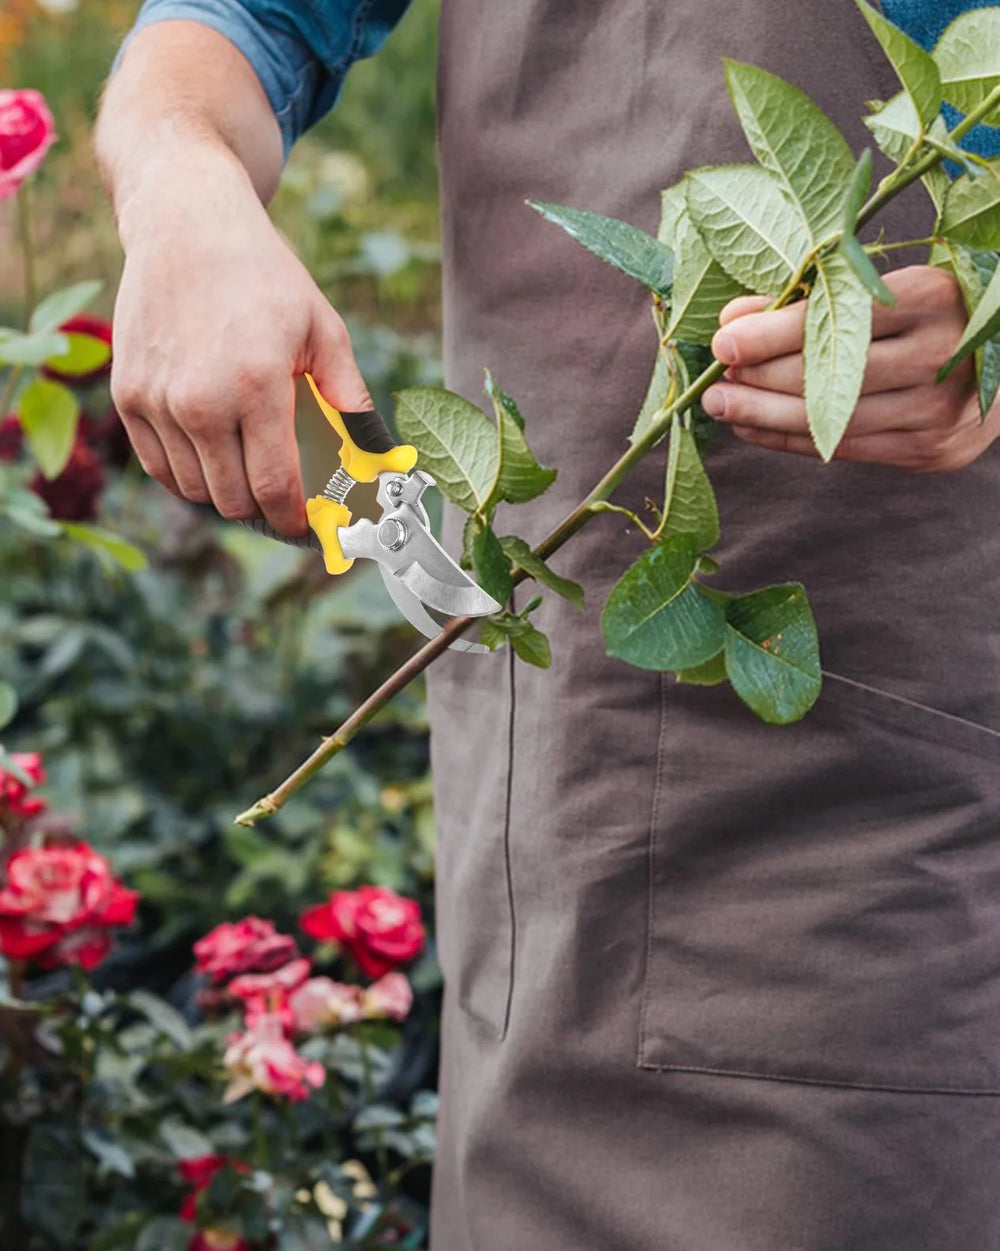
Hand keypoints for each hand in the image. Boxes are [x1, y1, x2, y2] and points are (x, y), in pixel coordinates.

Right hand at [110, 150, 370, 535]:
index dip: (293, 520)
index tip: (305, 527)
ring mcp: (157, 401)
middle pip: (233, 500)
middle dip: (263, 510)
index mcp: (256, 388)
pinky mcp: (128, 396)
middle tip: (280, 499)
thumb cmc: (263, 275)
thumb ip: (348, 395)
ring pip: (194, 489)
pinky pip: (159, 467)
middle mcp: (200, 402)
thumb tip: (377, 451)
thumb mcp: (322, 327)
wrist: (185, 224)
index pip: (274, 488)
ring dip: (224, 492)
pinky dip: (185, 474)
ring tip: (246, 469)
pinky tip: (210, 458)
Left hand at [702, 265, 999, 471]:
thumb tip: (733, 322)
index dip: (773, 334)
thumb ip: (814, 299)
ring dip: (764, 416)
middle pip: (830, 375)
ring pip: (831, 421)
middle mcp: (941, 357)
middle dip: (760, 379)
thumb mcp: (886, 288)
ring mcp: (938, 412)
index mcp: (933, 299)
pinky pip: (844, 449)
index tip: (723, 341)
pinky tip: (754, 429)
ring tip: (723, 406)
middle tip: (713, 384)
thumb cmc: (935, 314)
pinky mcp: (930, 451)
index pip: (837, 321)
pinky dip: (790, 440)